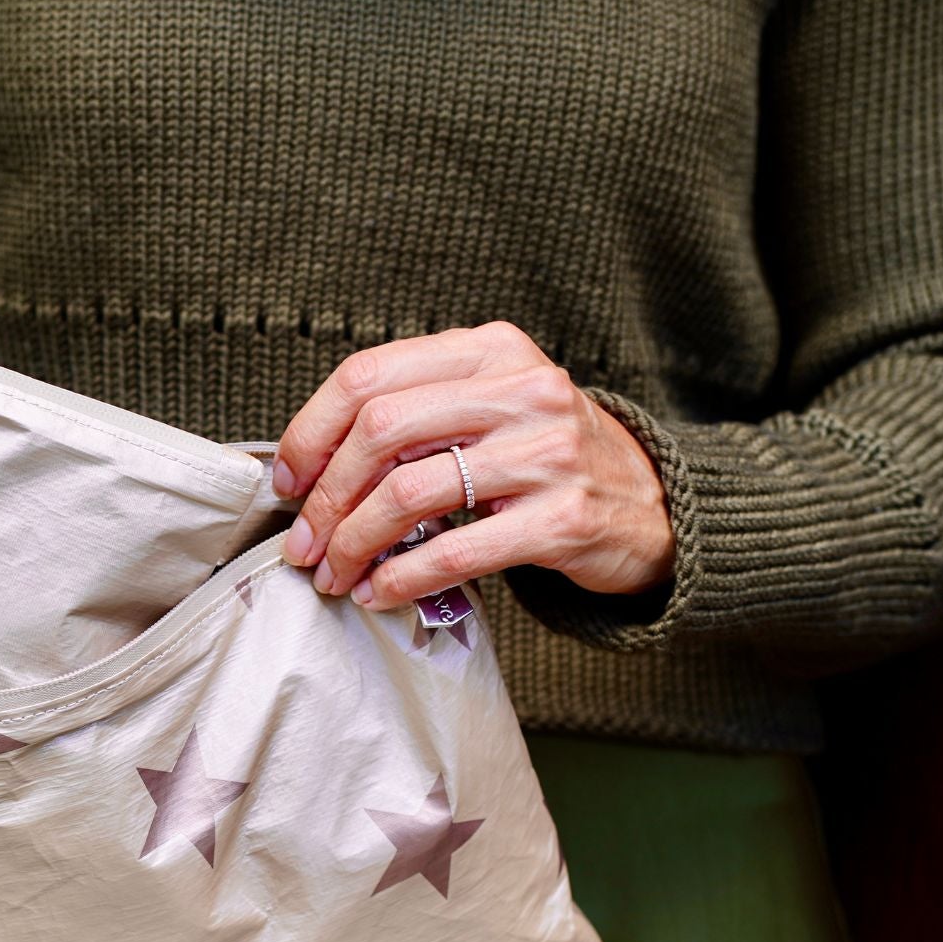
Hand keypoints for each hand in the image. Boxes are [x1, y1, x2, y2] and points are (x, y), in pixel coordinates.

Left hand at [272, 322, 675, 607]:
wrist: (655, 505)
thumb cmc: (547, 459)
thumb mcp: (492, 407)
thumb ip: (417, 414)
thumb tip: (309, 466)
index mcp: (490, 349)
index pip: (368, 375)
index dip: (311, 430)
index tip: (287, 480)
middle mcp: (521, 389)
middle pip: (379, 431)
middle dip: (325, 496)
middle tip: (304, 543)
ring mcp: (547, 452)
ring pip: (409, 493)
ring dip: (354, 544)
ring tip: (335, 575)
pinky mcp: (564, 518)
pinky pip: (455, 550)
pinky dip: (402, 578)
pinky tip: (380, 592)